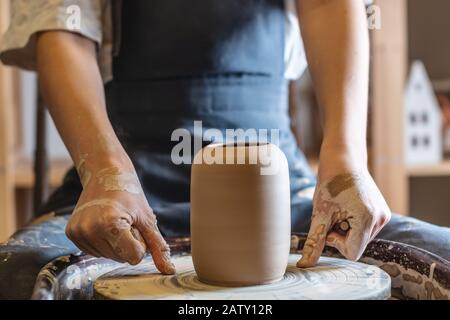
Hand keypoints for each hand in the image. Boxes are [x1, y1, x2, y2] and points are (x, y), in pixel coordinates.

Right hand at [66, 164, 174, 273]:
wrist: (105, 173)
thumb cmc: (129, 194)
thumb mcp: (147, 219)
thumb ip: (158, 247)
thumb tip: (168, 270)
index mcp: (110, 224)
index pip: (133, 256)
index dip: (140, 243)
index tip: (135, 224)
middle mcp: (91, 229)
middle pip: (120, 258)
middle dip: (128, 244)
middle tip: (125, 221)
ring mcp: (78, 231)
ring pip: (107, 256)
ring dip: (115, 243)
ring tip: (114, 221)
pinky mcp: (71, 233)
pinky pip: (94, 251)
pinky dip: (103, 242)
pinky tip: (103, 224)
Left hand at [297, 150, 390, 267]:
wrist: (343, 160)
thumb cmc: (330, 184)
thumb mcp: (319, 214)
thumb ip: (315, 241)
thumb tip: (304, 265)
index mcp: (368, 219)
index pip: (352, 253)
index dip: (336, 242)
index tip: (329, 223)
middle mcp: (381, 219)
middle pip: (356, 245)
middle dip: (341, 234)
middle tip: (333, 212)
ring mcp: (384, 215)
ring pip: (360, 237)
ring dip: (346, 227)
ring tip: (341, 207)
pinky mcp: (382, 211)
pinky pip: (365, 228)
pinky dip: (353, 222)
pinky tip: (347, 206)